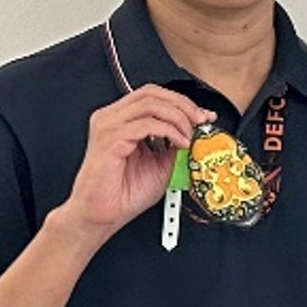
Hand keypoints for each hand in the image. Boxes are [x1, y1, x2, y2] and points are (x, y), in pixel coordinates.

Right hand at [61, 86, 203, 236]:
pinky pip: (146, 124)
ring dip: (177, 118)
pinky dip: (169, 131)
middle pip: (152, 92)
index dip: (181, 102)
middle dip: (182, 104)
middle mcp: (112, 118)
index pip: (153, 96)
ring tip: (189, 137)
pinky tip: (179, 144)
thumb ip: (175, 145)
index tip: (203, 116)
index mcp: (121, 120)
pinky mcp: (109, 139)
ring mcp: (108, 126)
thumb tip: (197, 133)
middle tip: (200, 120)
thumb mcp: (161, 165)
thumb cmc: (124, 193)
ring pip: (150, 104)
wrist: (103, 214)